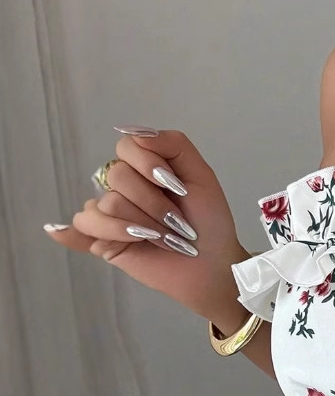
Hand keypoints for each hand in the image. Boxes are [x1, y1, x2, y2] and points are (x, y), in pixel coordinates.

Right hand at [43, 127, 250, 320]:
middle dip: (154, 203)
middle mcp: (122, 187)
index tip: (178, 188)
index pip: (126, 146)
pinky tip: (62, 233)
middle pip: (117, 176)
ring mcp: (111, 213)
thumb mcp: (201, 175)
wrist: (212, 264)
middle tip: (176, 223)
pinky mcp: (103, 239)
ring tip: (165, 239)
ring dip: (145, 224)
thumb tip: (130, 132)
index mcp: (143, 168)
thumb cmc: (209, 223)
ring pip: (108, 203)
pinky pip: (87, 225)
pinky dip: (104, 231)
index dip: (150, 166)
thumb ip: (173, 143)